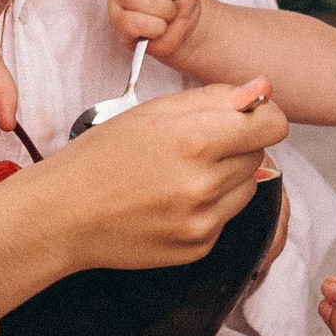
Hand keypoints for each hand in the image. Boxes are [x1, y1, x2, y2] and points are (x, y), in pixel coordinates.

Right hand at [0, 81, 286, 311]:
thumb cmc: (100, 156)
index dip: (263, 114)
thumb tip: (264, 88)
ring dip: (227, 175)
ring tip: (179, 173)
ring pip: (248, 185)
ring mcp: (203, 221)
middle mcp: (204, 184)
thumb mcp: (152, 111)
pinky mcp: (199, 247)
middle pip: (259, 152)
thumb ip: (215, 97)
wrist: (62, 216)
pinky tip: (170, 200)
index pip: (273, 123)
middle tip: (192, 143)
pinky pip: (226, 216)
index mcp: (193, 140)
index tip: (247, 114)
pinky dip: (209, 205)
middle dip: (236, 142)